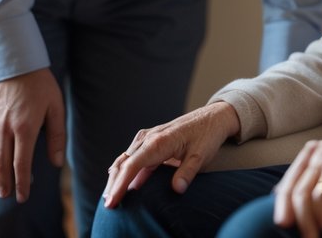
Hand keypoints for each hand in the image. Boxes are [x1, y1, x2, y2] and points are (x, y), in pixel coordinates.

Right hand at [0, 68, 65, 202]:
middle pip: (1, 165)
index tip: (24, 196)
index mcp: (24, 127)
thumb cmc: (40, 85)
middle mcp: (4, 128)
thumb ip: (56, 136)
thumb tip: (56, 162)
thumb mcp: (56, 107)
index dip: (22, 183)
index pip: (21, 164)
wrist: (15, 62)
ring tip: (0, 185)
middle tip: (9, 196)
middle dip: (5, 183)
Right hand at [102, 101, 241, 208]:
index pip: (132, 166)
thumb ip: (187, 172)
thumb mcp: (201, 155)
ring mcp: (149, 137)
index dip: (120, 185)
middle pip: (124, 162)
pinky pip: (134, 155)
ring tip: (112, 197)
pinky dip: (126, 169)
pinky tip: (123, 182)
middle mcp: (149, 138)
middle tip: (108, 204)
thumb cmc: (207, 135)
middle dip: (113, 183)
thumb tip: (177, 189)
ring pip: (126, 158)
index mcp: (159, 142)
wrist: (213, 116)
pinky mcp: (152, 139)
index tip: (112, 201)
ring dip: (117, 176)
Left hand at [272, 122, 321, 237]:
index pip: (287, 183)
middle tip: (292, 234)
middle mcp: (316, 153)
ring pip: (305, 194)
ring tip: (312, 237)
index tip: (283, 226)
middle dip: (289, 216)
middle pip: (292, 190)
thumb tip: (292, 200)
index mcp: (310, 152)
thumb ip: (315, 179)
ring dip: (306, 220)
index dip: (281, 206)